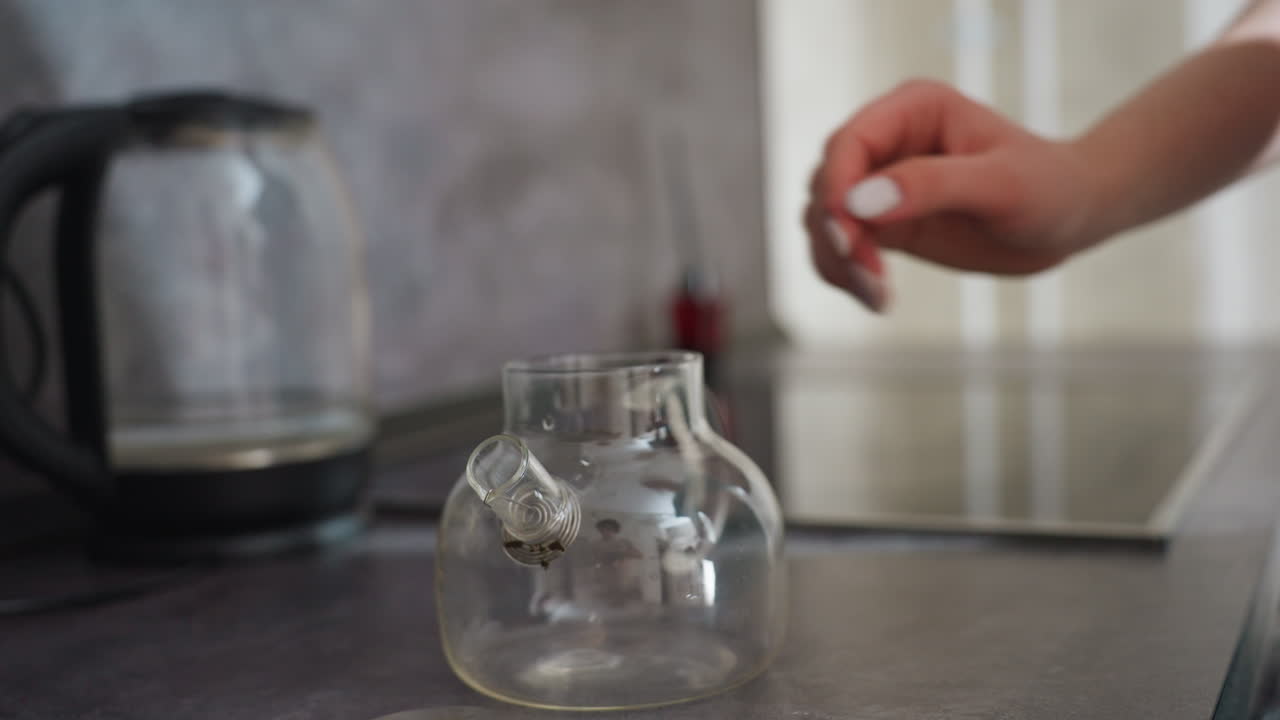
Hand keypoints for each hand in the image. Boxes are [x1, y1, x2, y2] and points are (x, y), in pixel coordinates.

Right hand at [804, 79, 1104, 311]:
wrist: (1069, 217)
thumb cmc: (1049, 186)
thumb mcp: (1001, 184)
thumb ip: (932, 185)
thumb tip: (862, 202)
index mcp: (913, 110)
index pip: (849, 143)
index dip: (838, 188)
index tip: (849, 236)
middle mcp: (888, 141)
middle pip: (827, 184)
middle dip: (836, 233)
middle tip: (869, 275)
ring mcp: (881, 183)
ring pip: (824, 220)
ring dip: (836, 261)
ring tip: (876, 295)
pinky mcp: (883, 222)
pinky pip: (840, 248)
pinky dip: (845, 275)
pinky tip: (875, 298)